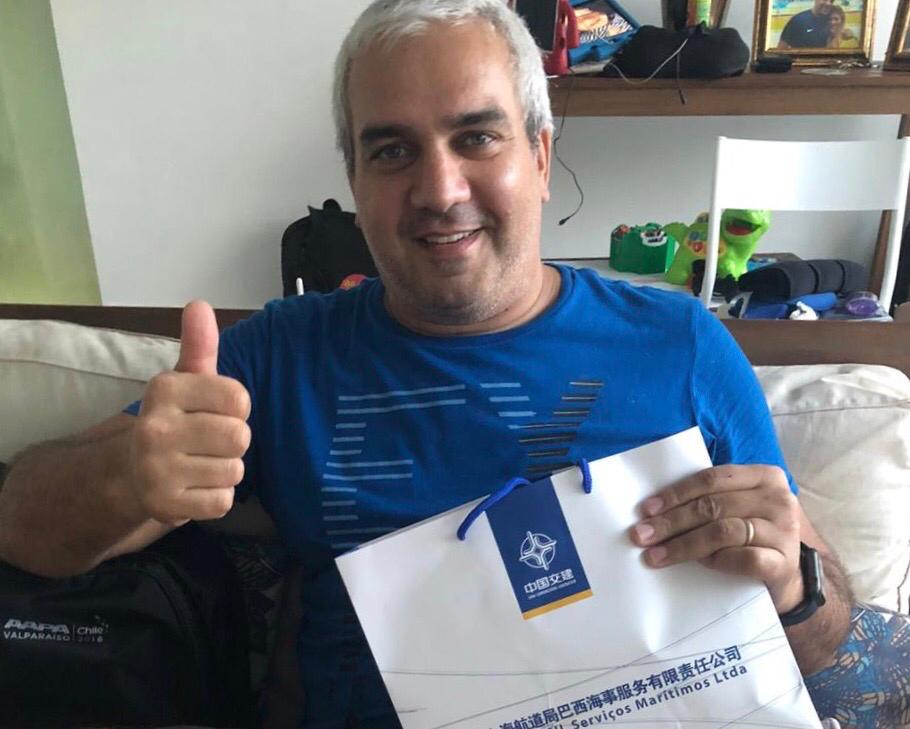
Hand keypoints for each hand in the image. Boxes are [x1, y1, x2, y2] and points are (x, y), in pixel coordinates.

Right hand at [129, 300, 250, 525]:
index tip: (214, 411)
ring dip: (225, 470)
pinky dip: (216, 498)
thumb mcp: (185, 380)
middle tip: (209, 442)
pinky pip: (223, 502)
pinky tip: (194, 487)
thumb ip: (199, 345)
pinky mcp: (164, 506)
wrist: (129, 472)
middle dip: (233, 441)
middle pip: (240, 437)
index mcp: (165, 389)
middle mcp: (154, 427)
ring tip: (200, 463)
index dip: (236, 408)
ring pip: (234, 471)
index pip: (239, 398)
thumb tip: (199, 304)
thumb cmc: (173, 419)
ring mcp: (157, 470)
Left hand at [629, 464, 803, 612]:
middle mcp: (777, 499)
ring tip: (656, 555)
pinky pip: (742, 558)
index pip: (711, 479)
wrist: (793, 576)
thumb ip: (711, 499)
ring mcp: (783, 531)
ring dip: (683, 544)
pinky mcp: (783, 562)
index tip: (646, 509)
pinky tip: (697, 564)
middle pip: (712, 506)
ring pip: (722, 532)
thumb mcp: (739, 507)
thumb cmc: (754, 535)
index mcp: (764, 477)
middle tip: (642, 535)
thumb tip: (655, 509)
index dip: (675, 493)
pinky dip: (715, 560)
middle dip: (671, 522)